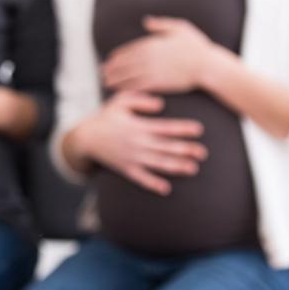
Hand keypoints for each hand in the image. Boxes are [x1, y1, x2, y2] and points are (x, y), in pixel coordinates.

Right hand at [67, 91, 207, 195]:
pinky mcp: (125, 168)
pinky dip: (152, 184)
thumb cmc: (105, 117)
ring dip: (175, 166)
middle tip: (203, 153)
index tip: (198, 129)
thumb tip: (161, 105)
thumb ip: (140, 100)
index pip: (164, 127)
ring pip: (157, 163)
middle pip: (165, 147)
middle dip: (185, 149)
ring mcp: (131, 157)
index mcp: (138, 126)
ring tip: (192, 169)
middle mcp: (137, 142)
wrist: (85, 138)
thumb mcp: (119, 101)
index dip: (182, 128)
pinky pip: (140, 178)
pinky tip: (165, 189)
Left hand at [102, 16, 221, 94]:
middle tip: (102, 73)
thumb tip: (146, 20)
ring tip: (106, 84)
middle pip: (123, 64)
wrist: (207, 65)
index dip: (116, 57)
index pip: (127, 50)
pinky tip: (120, 92)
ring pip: (126, 76)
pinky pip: (137, 86)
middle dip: (111, 69)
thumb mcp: (179, 28)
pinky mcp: (157, 83)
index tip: (109, 60)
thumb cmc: (196, 46)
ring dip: (115, 80)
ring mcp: (151, 70)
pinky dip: (126, 89)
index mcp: (150, 43)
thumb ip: (161, 24)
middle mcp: (147, 57)